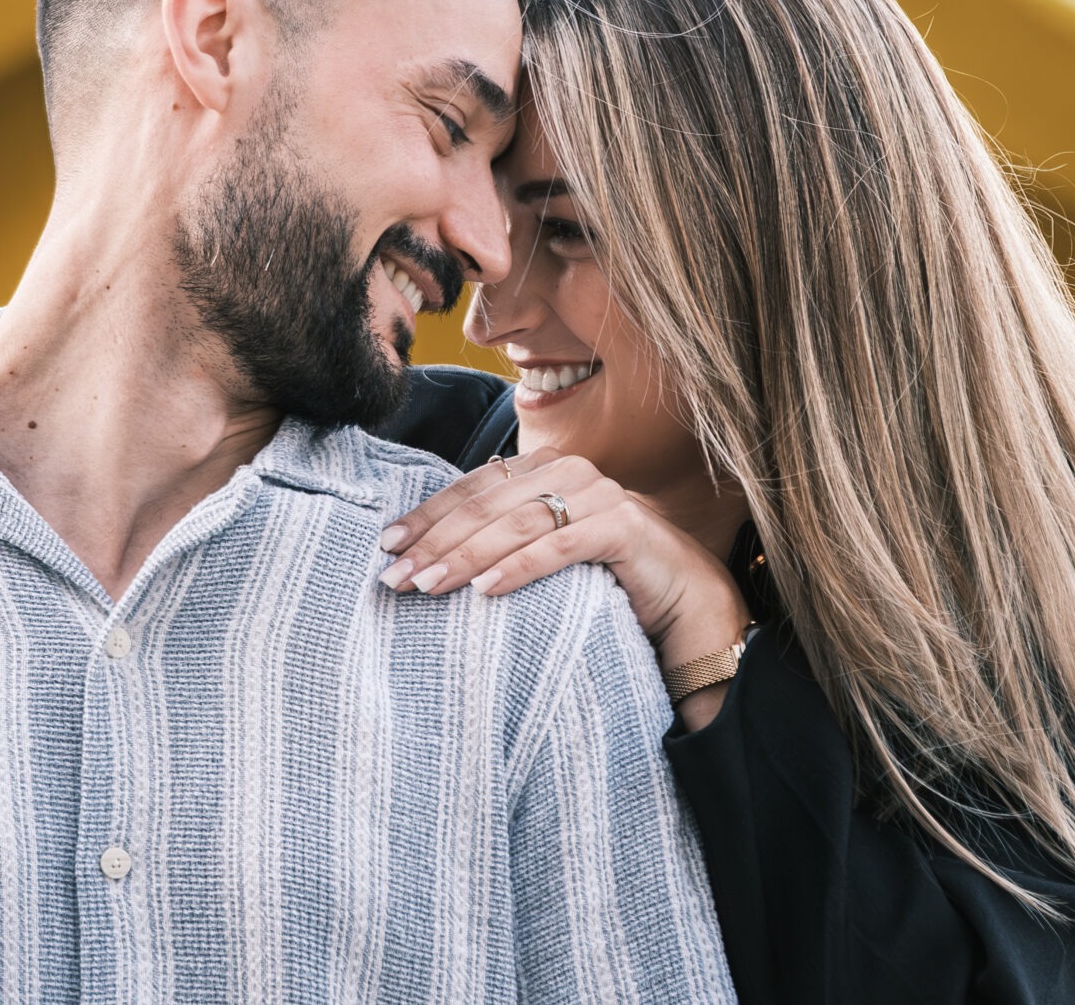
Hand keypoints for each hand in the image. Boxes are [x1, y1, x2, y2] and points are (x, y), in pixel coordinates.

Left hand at [374, 447, 749, 720]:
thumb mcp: (547, 553)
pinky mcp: (625, 527)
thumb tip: (429, 556)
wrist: (688, 604)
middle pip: (486, 503)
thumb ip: (504, 539)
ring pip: (517, 523)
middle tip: (393, 576)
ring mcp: (600, 495)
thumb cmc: (609, 580)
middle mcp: (571, 472)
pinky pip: (561, 546)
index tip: (386, 546)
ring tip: (427, 586)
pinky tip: (484, 591)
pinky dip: (519, 567)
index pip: (472, 487)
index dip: (427, 515)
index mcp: (546, 470)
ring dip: (465, 556)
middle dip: (435, 540)